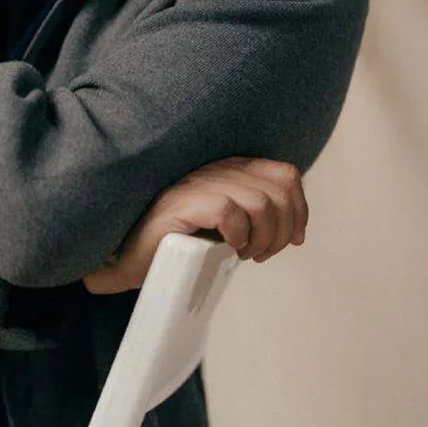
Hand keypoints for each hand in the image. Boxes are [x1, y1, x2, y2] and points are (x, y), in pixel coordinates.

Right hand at [82, 156, 305, 293]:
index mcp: (230, 169)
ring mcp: (197, 184)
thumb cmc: (177, 243)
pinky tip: (228, 249)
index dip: (299, 209)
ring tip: (246, 255)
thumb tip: (293, 230)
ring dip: (263, 237)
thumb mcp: (224, 225)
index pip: (286, 175)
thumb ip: (254, 216)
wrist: (128, 257)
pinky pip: (229, 211)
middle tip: (263, 254)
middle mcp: (216, 170)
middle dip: (283, 231)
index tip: (294, 239)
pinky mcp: (181, 204)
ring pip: (260, 203)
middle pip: (279, 192)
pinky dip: (238, 235)